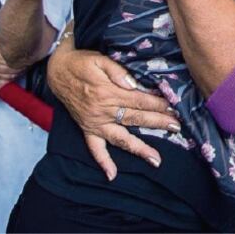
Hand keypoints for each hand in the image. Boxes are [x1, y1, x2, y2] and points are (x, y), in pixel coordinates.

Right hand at [47, 46, 179, 179]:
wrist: (57, 71)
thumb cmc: (82, 63)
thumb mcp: (100, 59)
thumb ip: (117, 71)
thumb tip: (134, 83)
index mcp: (108, 92)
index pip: (139, 100)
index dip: (157, 104)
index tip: (173, 106)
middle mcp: (103, 111)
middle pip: (136, 119)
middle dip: (158, 123)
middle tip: (177, 127)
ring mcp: (95, 123)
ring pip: (120, 138)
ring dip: (139, 149)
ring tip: (156, 159)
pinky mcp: (87, 129)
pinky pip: (94, 148)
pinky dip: (103, 162)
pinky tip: (112, 175)